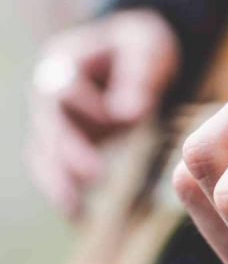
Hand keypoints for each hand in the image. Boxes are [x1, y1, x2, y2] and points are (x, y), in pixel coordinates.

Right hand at [26, 8, 179, 217]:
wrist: (135, 54)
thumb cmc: (141, 47)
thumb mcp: (146, 49)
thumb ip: (138, 76)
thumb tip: (129, 114)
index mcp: (66, 61)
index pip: (64, 87)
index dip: (88, 106)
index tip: (119, 120)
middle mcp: (50, 92)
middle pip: (50, 125)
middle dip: (70, 151)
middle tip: (94, 175)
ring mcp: (55, 121)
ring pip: (45, 153)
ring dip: (58, 182)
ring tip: (75, 210)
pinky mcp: (66, 144)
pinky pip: (57, 169)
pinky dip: (65, 192)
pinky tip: (78, 217)